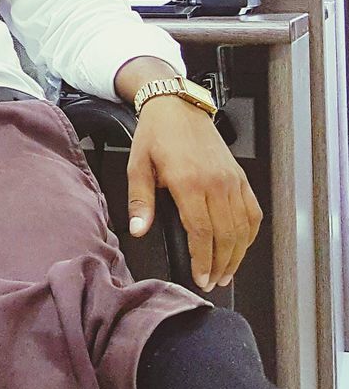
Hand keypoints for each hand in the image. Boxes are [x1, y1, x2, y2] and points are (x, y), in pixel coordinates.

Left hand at [126, 96, 262, 292]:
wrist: (178, 106)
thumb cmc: (156, 133)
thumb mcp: (137, 165)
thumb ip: (140, 201)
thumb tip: (139, 229)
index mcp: (188, 181)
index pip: (202, 232)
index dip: (203, 260)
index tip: (200, 278)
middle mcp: (215, 182)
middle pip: (226, 236)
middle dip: (220, 265)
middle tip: (212, 282)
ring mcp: (231, 180)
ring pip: (242, 228)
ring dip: (237, 255)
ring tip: (226, 273)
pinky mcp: (239, 176)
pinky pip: (252, 212)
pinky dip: (249, 234)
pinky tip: (241, 247)